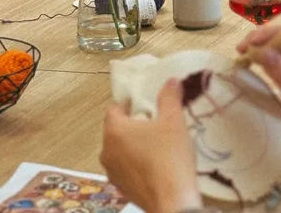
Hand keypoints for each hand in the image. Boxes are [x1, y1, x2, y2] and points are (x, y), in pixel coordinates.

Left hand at [100, 79, 201, 212]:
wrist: (172, 200)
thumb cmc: (170, 156)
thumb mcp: (174, 121)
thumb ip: (170, 98)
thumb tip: (171, 81)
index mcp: (115, 131)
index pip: (114, 108)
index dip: (128, 103)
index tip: (144, 102)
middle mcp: (107, 151)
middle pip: (116, 130)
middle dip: (132, 124)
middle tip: (155, 122)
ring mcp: (112, 172)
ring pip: (120, 150)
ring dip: (133, 145)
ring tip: (156, 144)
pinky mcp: (121, 188)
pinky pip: (126, 168)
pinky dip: (136, 163)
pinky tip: (155, 164)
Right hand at [237, 24, 280, 149]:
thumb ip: (280, 72)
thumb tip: (260, 49)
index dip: (273, 34)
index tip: (252, 41)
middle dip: (265, 41)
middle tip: (241, 48)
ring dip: (263, 49)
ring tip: (242, 52)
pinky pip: (280, 62)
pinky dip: (266, 60)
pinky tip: (252, 60)